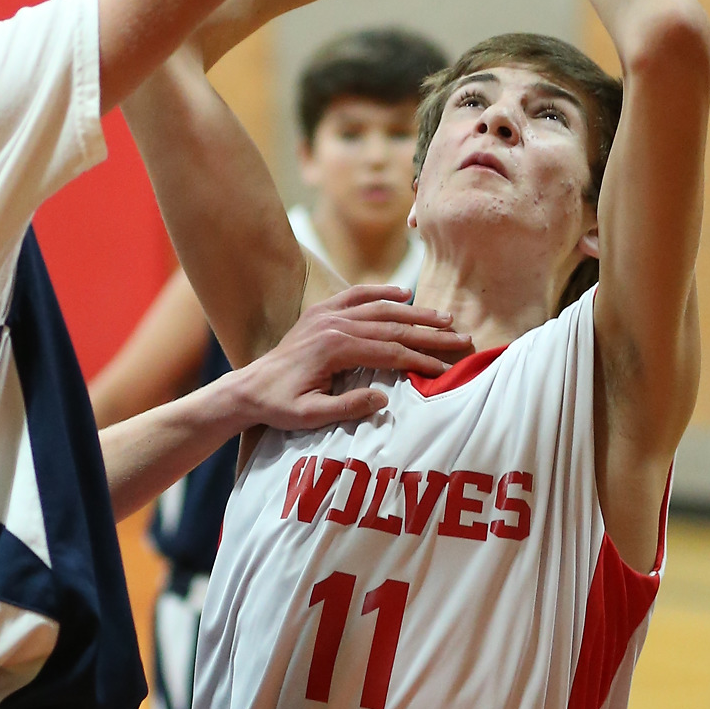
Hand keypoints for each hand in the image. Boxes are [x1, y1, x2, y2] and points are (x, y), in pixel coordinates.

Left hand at [231, 284, 472, 432]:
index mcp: (335, 348)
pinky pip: (356, 295)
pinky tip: (403, 293)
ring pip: (380, 309)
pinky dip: (380, 292)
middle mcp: (334, 324)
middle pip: (393, 326)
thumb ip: (348, 407)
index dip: (421, 360)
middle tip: (460, 338)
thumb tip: (385, 399)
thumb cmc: (279, 406)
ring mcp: (327, 314)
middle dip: (429, 333)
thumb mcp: (311, 416)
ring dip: (415, 313)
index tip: (446, 368)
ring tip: (444, 318)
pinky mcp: (321, 312)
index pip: (390, 352)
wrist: (250, 387)